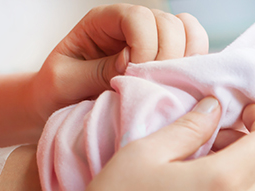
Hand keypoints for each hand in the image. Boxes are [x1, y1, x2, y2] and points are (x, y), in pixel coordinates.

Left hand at [31, 4, 207, 122]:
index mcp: (104, 22)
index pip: (139, 18)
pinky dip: (195, 70)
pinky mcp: (170, 62)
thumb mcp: (65, 82)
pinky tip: (180, 89)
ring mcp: (155, 42)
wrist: (60, 108)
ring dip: (187, 62)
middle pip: (171, 24)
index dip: (145, 47)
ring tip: (169, 86)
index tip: (134, 77)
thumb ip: (97, 71)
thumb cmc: (57, 94)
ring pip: (190, 33)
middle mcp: (134, 26)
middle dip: (169, 57)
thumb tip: (133, 63)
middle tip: (153, 87)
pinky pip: (197, 55)